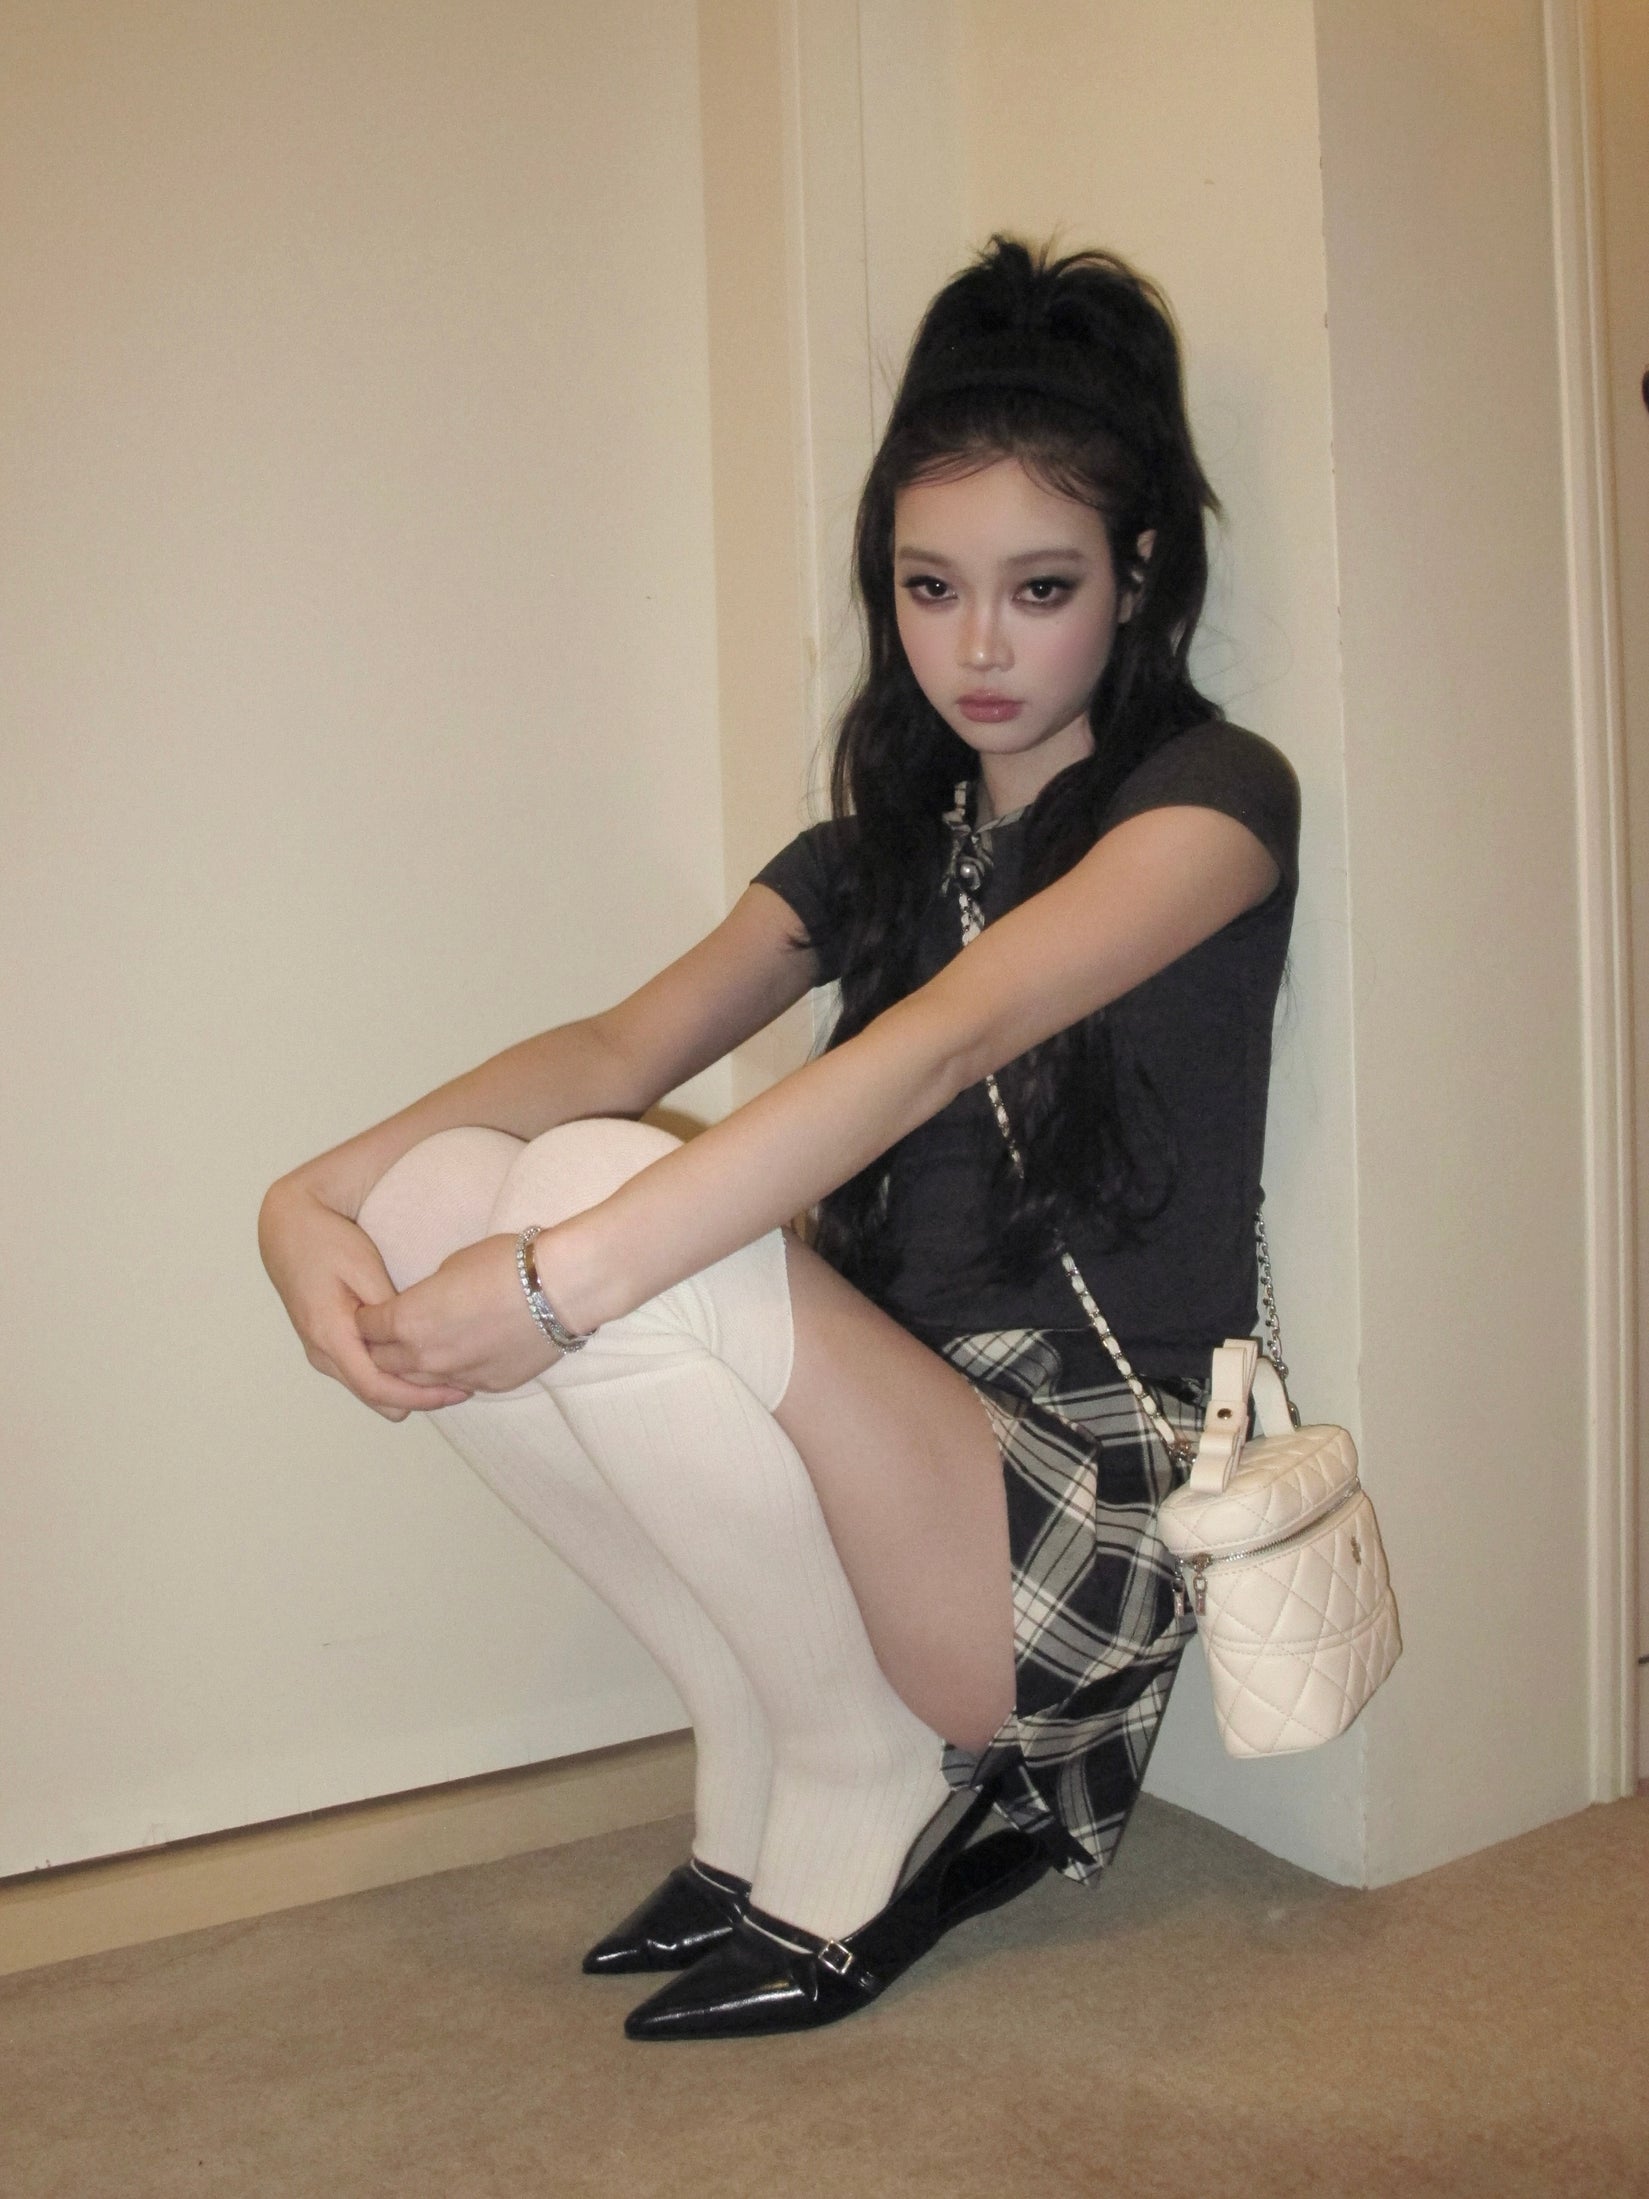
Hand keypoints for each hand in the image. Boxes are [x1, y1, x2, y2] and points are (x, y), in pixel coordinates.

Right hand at [259, 1177, 473, 1420]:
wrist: (288, 1228)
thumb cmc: (327, 1242)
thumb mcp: (364, 1269)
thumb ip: (388, 1311)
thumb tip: (415, 1344)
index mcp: (329, 1335)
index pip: (376, 1387)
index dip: (419, 1397)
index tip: (455, 1392)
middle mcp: (321, 1352)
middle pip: (374, 1397)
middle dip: (417, 1398)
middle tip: (461, 1387)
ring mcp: (320, 1351)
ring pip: (368, 1388)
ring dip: (404, 1388)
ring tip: (447, 1374)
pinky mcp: (326, 1345)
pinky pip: (361, 1372)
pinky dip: (390, 1374)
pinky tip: (419, 1359)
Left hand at [355, 1234, 562, 1394]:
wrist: (558, 1289)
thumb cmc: (505, 1264)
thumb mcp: (452, 1266)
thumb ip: (426, 1295)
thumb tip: (427, 1305)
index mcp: (407, 1321)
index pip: (365, 1328)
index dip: (366, 1317)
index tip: (371, 1312)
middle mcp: (424, 1356)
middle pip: (382, 1363)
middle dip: (381, 1348)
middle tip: (389, 1335)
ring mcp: (456, 1376)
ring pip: (418, 1382)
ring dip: (414, 1368)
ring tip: (424, 1351)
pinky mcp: (487, 1386)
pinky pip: (457, 1384)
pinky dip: (452, 1373)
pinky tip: (463, 1356)